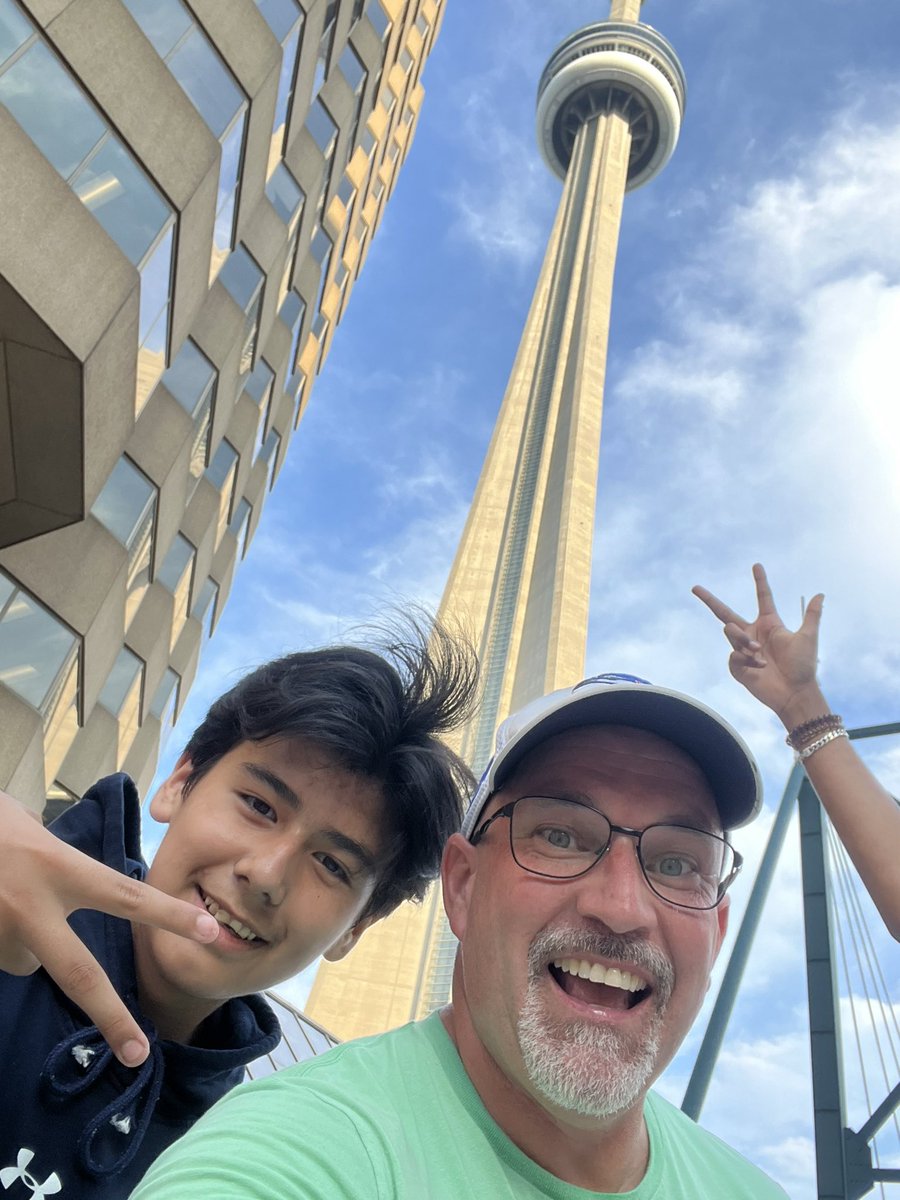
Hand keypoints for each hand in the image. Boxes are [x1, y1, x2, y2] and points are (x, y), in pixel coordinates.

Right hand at [0, 790, 217, 1066]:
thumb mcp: (27, 824)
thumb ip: (55, 854)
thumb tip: (68, 872)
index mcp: (56, 868)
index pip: (125, 895)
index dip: (168, 915)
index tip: (210, 931)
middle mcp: (31, 908)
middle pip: (79, 974)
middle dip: (111, 1017)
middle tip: (139, 1052)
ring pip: (27, 959)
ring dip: (24, 939)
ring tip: (4, 897)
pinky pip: (2, 956)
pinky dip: (1, 940)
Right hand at [692, 563, 825, 724]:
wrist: (795, 693)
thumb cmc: (803, 666)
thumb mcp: (808, 637)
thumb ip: (812, 615)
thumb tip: (820, 594)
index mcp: (770, 624)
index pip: (762, 598)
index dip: (760, 582)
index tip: (756, 565)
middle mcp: (753, 634)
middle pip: (726, 613)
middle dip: (709, 600)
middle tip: (695, 587)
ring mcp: (743, 650)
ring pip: (731, 633)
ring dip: (744, 641)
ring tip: (759, 652)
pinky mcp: (738, 666)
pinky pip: (733, 655)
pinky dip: (745, 658)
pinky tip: (758, 666)